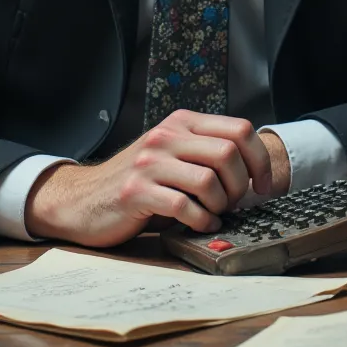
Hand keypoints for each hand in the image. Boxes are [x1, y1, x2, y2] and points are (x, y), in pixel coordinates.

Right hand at [24, 110, 280, 247]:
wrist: (82, 200)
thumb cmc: (138, 183)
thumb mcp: (172, 155)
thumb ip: (205, 153)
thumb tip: (255, 170)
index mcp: (181, 122)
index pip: (239, 129)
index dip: (260, 159)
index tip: (263, 185)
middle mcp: (166, 136)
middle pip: (229, 153)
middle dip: (240, 185)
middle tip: (232, 203)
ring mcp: (150, 162)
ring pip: (209, 180)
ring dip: (220, 205)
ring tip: (212, 213)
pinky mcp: (136, 191)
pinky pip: (184, 206)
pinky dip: (201, 220)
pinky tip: (199, 224)